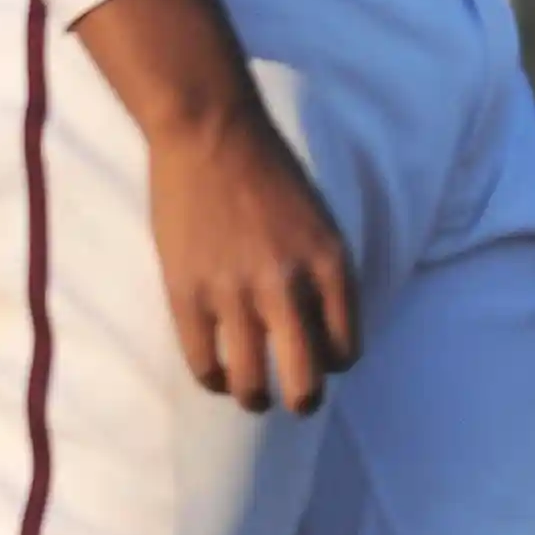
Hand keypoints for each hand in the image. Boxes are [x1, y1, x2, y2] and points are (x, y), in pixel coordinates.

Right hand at [143, 105, 358, 413]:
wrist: (211, 131)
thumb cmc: (270, 173)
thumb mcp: (320, 223)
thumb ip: (323, 276)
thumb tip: (320, 332)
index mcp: (330, 267)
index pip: (346, 349)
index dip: (335, 362)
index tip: (322, 358)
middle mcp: (287, 286)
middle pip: (306, 379)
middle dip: (305, 401)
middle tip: (298, 403)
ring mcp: (234, 292)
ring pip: (252, 381)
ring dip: (255, 398)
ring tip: (252, 397)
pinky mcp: (188, 292)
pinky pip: (204, 362)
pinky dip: (214, 380)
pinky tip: (217, 375)